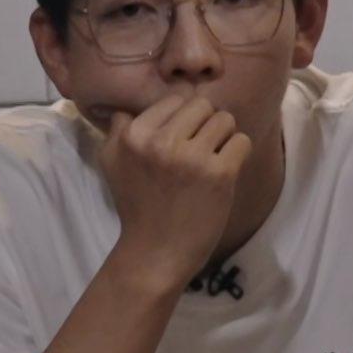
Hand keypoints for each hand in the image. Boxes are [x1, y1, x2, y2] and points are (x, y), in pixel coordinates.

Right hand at [96, 93, 251, 293]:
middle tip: (198, 152)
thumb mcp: (111, 164)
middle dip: (205, 125)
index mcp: (135, 135)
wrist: (156, 253)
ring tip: (210, 162)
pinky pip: (241, 142)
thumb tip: (127, 107)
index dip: (183, 119)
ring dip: (223, 138)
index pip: (175, 99)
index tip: (180, 142)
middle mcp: (161, 142)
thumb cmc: (137, 207)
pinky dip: (237, 155)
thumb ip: (118, 130)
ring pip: (225, 120)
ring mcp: (192, 158)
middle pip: (203, 105)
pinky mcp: (219, 175)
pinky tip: (223, 173)